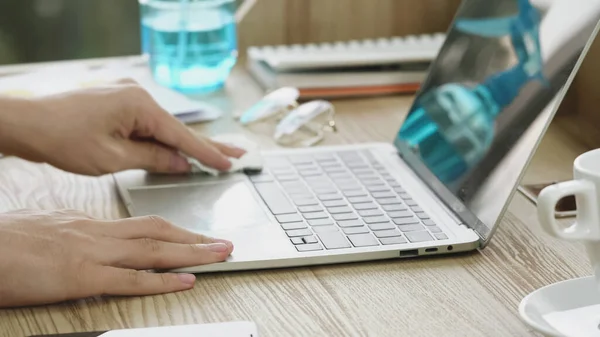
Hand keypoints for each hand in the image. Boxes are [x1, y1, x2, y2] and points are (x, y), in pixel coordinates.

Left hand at [0, 80, 244, 175]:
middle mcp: (138, 95)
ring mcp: (127, 97)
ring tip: (215, 156)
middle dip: (208, 144)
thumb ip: (153, 159)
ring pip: (163, 127)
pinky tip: (177, 150)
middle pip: (179, 127)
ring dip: (184, 144)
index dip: (208, 153)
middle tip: (238, 153)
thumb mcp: (113, 158)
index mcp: (139, 105)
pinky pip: (147, 124)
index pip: (182, 135)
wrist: (28, 123)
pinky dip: (162, 139)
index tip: (230, 163)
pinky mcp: (118, 103)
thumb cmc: (63, 138)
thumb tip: (181, 163)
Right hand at [0, 209, 233, 307]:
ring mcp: (91, 253)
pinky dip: (163, 280)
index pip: (140, 224)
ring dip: (191, 252)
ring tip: (220, 254)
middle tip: (223, 240)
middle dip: (194, 237)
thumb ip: (69, 233)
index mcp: (86, 224)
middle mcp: (96, 234)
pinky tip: (187, 281)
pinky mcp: (81, 277)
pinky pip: (131, 279)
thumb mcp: (42, 229)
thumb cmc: (1, 242)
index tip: (193, 234)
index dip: (172, 230)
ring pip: (153, 250)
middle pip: (157, 231)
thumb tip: (81, 238)